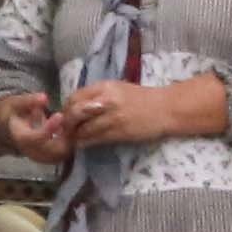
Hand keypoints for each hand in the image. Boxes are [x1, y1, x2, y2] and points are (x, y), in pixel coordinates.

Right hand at [0, 91, 69, 164]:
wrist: (6, 128)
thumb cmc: (10, 113)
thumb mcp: (15, 103)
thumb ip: (29, 101)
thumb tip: (44, 97)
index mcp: (19, 137)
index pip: (35, 138)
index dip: (49, 128)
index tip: (59, 115)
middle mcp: (28, 150)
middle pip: (50, 151)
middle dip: (64, 137)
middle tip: (71, 121)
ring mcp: (37, 156)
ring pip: (58, 156)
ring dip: (68, 142)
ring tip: (70, 126)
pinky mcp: (46, 158)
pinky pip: (61, 156)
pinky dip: (68, 145)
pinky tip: (68, 132)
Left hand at [46, 77, 225, 152]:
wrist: (165, 109)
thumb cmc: (141, 99)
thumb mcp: (117, 90)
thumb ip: (97, 96)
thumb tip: (75, 107)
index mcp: (104, 87)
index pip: (75, 97)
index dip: (66, 109)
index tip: (65, 117)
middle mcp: (106, 100)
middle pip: (74, 112)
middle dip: (67, 124)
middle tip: (66, 131)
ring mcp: (112, 117)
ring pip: (83, 128)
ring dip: (75, 136)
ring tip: (74, 139)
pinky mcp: (119, 132)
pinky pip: (94, 139)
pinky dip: (85, 143)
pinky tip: (84, 144)